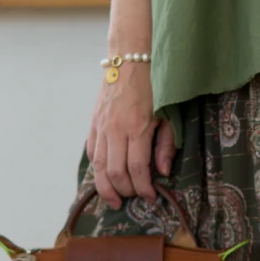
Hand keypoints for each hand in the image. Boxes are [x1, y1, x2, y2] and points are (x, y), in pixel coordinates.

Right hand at [86, 61, 175, 207]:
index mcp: (137, 128)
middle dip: (125, 191)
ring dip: (106, 187)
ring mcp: (102, 127)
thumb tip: (162, 172)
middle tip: (134, 197)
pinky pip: (92, 153)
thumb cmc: (153, 87)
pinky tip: (105, 177)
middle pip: (115, 172)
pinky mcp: (94, 124)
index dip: (143, 187)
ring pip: (98, 167)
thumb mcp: (168, 115)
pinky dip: (97, 169)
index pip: (136, 168)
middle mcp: (116, 130)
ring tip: (114, 199)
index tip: (151, 196)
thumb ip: (166, 144)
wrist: (129, 61)